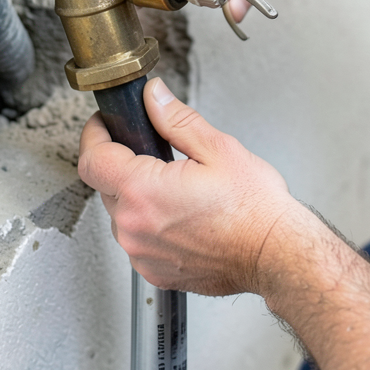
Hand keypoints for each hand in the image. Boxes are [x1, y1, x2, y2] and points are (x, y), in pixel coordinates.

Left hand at [77, 78, 296, 295]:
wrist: (277, 255)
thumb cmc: (255, 209)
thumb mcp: (217, 149)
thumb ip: (175, 119)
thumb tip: (153, 97)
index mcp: (142, 191)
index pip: (92, 158)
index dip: (95, 135)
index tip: (105, 125)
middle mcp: (134, 227)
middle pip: (105, 186)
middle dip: (123, 164)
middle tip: (157, 154)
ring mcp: (142, 254)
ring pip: (121, 214)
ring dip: (137, 197)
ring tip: (176, 188)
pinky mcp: (154, 271)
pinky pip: (138, 241)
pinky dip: (150, 225)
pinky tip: (181, 216)